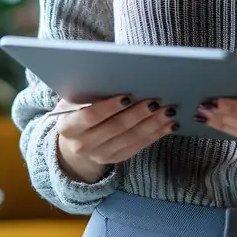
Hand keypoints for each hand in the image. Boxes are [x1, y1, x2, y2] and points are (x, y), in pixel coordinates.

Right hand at [54, 96, 177, 183]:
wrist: (72, 141)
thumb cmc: (75, 110)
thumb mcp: (72, 100)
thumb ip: (87, 91)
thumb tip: (116, 77)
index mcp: (68, 127)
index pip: (90, 117)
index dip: (109, 107)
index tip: (127, 96)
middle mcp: (83, 145)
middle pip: (115, 128)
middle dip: (137, 114)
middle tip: (156, 101)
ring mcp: (100, 155)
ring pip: (130, 139)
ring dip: (152, 125)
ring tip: (168, 111)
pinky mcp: (115, 159)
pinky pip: (138, 147)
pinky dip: (155, 135)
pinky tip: (168, 125)